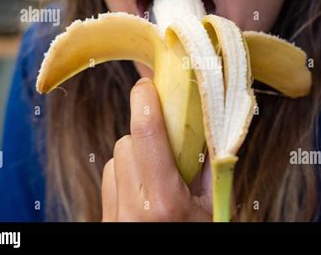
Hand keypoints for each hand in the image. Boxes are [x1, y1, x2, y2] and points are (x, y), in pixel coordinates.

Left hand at [102, 77, 211, 220]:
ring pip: (115, 159)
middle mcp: (133, 209)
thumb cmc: (199, 235)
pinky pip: (109, 179)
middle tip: (169, 150)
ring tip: (157, 176)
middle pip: (127, 143)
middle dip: (147, 136)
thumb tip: (208, 125)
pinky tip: (143, 191)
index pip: (147, 135)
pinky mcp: (104, 219)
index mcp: (165, 204)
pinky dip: (125, 174)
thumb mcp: (215, 208)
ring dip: (135, 156)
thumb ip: (212, 166)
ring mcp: (114, 216)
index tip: (148, 84)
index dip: (145, 101)